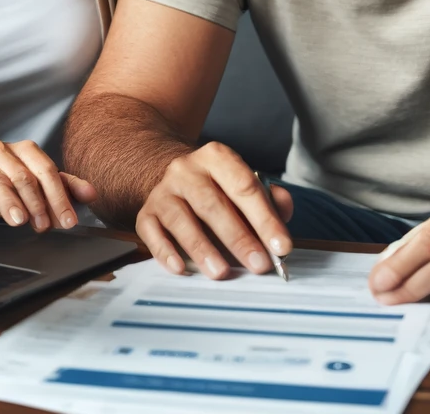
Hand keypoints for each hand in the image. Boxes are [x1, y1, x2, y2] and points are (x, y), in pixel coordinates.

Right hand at [0, 139, 97, 231]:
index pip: (47, 171)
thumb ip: (61, 187)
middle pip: (24, 175)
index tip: (68, 221)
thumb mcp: (31, 186)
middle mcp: (1, 151)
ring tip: (19, 221)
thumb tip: (92, 194)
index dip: (59, 196)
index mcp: (24, 151)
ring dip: (10, 202)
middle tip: (45, 227)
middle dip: (38, 203)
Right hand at [136, 141, 293, 277]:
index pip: (244, 186)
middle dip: (238, 237)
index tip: (281, 246)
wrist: (174, 179)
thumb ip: (268, 197)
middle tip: (258, 264)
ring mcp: (163, 191)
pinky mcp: (145, 213)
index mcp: (217, 158)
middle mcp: (187, 170)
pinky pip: (152, 232)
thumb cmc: (217, 188)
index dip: (265, 218)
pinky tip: (180, 268)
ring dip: (202, 248)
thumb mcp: (243, 183)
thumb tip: (284, 212)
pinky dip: (165, 251)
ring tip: (222, 272)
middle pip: (212, 204)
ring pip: (181, 219)